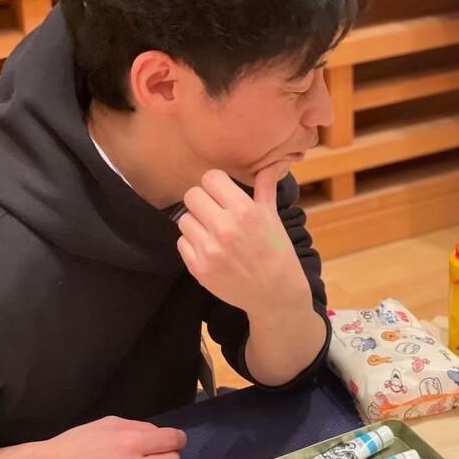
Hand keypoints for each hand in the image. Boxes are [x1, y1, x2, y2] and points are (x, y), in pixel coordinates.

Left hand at [177, 168, 309, 318]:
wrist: (275, 293)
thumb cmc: (277, 253)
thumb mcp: (273, 218)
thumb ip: (265, 189)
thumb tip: (271, 165)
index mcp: (245, 211)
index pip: (210, 178)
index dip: (216, 185)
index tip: (222, 194)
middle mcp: (225, 228)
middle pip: (192, 195)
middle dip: (203, 202)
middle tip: (214, 213)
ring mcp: (210, 249)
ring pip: (184, 219)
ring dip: (196, 224)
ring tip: (213, 234)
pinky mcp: (199, 268)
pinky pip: (182, 242)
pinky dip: (193, 245)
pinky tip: (210, 250)